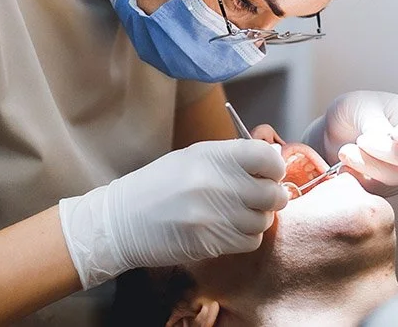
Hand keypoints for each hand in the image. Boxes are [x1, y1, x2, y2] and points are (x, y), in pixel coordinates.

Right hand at [59, 139, 288, 288]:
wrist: (122, 221)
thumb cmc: (159, 186)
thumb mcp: (192, 158)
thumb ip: (232, 158)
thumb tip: (274, 157)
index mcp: (211, 156)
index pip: (267, 157)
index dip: (274, 166)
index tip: (269, 172)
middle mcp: (215, 183)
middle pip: (272, 193)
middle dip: (271, 197)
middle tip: (259, 197)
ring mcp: (213, 215)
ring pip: (263, 220)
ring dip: (256, 219)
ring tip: (237, 214)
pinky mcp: (210, 242)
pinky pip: (250, 241)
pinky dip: (245, 237)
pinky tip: (228, 229)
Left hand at [302, 91, 397, 196]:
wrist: (331, 134)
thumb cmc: (352, 113)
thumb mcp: (359, 105)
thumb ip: (375, 121)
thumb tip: (385, 139)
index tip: (397, 134)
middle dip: (392, 152)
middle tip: (363, 141)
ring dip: (370, 164)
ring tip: (347, 150)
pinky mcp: (386, 187)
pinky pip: (379, 190)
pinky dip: (359, 177)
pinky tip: (345, 164)